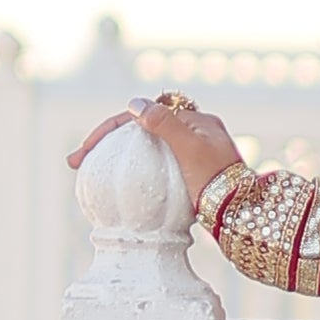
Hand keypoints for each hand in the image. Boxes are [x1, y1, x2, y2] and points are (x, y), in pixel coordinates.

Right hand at [68, 96, 243, 205]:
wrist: (245, 215)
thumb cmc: (219, 182)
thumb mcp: (190, 149)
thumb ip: (164, 123)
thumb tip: (134, 104)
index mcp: (197, 122)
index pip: (143, 115)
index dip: (111, 128)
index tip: (86, 150)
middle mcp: (196, 134)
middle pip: (140, 130)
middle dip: (107, 140)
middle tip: (75, 160)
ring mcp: (193, 156)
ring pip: (145, 148)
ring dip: (117, 154)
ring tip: (88, 169)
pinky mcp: (192, 177)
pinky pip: (155, 167)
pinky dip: (134, 171)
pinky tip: (119, 187)